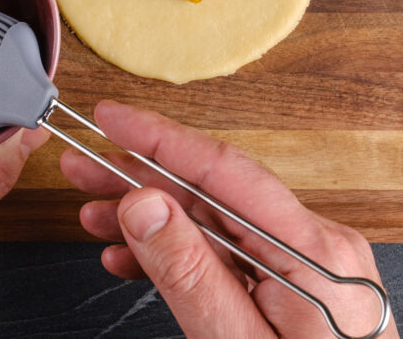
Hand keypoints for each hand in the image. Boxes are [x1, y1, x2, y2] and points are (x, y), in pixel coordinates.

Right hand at [61, 101, 398, 338]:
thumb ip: (190, 274)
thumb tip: (143, 204)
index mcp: (313, 252)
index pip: (223, 170)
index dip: (159, 137)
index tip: (111, 119)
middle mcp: (317, 243)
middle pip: (214, 193)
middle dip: (142, 177)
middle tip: (85, 167)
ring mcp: (309, 262)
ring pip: (216, 222)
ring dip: (153, 216)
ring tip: (96, 213)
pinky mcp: (297, 282)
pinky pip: (231, 253)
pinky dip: (182, 252)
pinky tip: (135, 255)